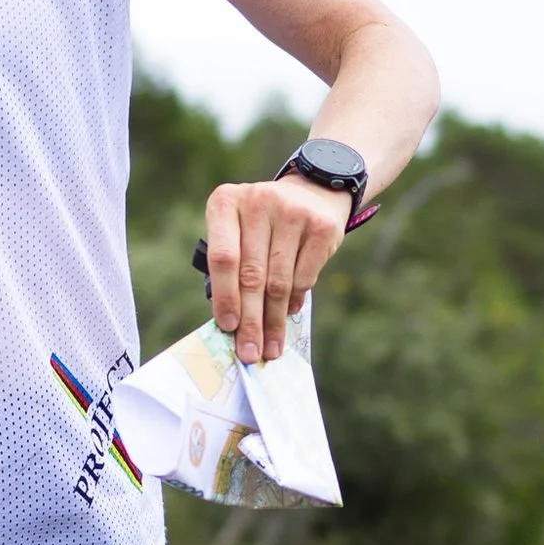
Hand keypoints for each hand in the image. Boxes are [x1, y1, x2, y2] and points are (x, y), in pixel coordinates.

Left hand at [201, 173, 350, 364]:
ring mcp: (292, 212)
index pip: (223, 258)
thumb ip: (231, 266)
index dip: (225, 296)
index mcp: (226, 202)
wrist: (312, 191)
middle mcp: (258, 202)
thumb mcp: (237, 229)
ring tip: (270, 347)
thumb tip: (233, 325)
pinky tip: (288, 316)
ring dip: (274, 321)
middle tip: (249, 352)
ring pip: (279, 282)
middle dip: (250, 321)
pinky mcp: (321, 227)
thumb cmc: (262, 223)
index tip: (227, 328)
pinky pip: (304, 278)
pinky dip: (294, 302)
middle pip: (252, 276)